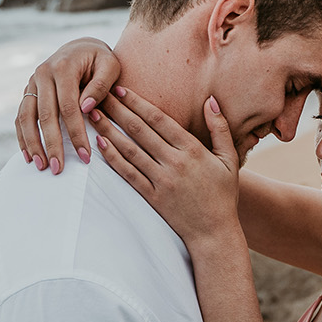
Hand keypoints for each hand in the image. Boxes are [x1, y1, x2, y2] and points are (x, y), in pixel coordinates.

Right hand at [15, 37, 119, 173]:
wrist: (80, 47)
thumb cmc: (100, 60)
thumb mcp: (110, 65)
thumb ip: (101, 85)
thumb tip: (86, 109)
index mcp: (63, 67)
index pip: (68, 107)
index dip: (76, 133)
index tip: (85, 156)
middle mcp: (43, 73)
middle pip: (45, 115)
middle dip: (52, 144)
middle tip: (59, 169)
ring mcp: (32, 82)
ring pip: (26, 117)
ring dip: (32, 144)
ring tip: (41, 166)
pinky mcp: (28, 91)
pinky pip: (21, 116)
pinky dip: (22, 136)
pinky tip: (28, 155)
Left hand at [89, 88, 242, 242]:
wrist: (214, 233)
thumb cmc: (222, 194)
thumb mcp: (229, 159)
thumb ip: (220, 128)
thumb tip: (210, 100)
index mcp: (193, 150)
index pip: (159, 120)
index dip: (138, 102)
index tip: (121, 89)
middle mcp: (175, 163)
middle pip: (140, 130)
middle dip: (117, 110)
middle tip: (98, 94)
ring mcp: (162, 181)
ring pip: (130, 150)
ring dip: (109, 130)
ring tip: (93, 115)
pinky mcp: (152, 197)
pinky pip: (128, 174)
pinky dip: (113, 158)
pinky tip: (100, 145)